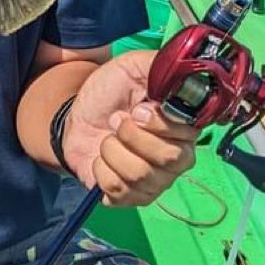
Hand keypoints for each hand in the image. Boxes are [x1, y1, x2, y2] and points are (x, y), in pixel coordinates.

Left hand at [63, 50, 195, 204]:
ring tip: (108, 137)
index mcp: (184, 127)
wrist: (78, 116)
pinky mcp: (130, 198)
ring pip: (140, 175)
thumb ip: (160, 65)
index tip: (137, 109)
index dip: (158, 122)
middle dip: (131, 134)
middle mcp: (177, 159)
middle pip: (167, 158)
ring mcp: (155, 182)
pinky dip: (100, 168)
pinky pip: (117, 190)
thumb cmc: (111, 92)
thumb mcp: (132, 67)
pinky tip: (101, 158)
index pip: (187, 133)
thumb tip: (184, 73)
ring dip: (112, 149)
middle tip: (116, 121)